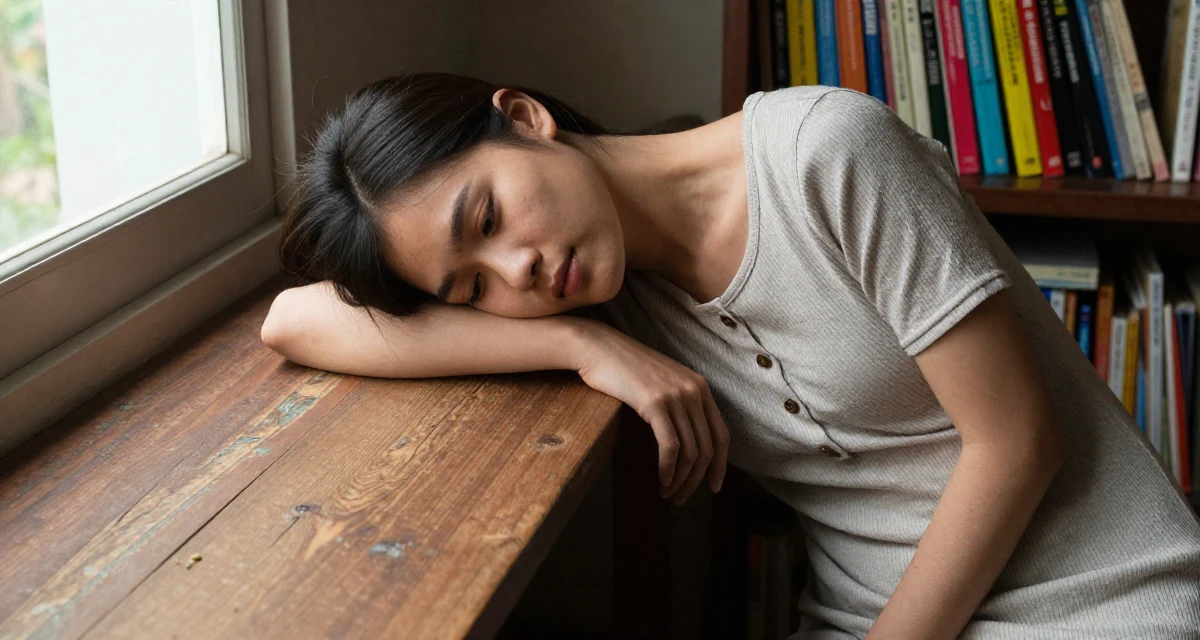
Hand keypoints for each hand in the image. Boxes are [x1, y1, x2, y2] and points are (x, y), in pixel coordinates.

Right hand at [569, 320, 729, 503]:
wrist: (599, 348)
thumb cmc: (624, 370)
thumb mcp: (662, 384)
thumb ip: (679, 404)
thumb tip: (686, 442)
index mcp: (700, 387)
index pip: (721, 435)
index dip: (720, 465)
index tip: (712, 486)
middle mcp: (694, 391)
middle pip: (707, 449)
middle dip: (696, 480)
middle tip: (680, 498)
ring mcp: (676, 396)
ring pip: (690, 451)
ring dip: (680, 479)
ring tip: (667, 493)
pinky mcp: (655, 403)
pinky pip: (670, 446)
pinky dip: (668, 469)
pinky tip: (661, 479)